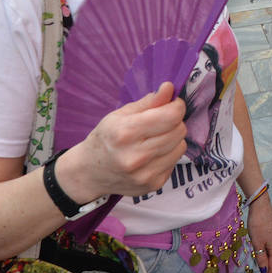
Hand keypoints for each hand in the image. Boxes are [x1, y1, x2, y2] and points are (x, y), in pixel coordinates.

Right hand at [66, 82, 186, 199]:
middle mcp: (136, 156)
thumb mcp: (120, 114)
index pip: (170, 116)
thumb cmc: (106, 138)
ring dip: (173, 138)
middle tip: (161, 121)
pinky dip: (169, 154)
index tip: (172, 104)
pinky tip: (152, 154)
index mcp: (125, 133)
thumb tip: (169, 88)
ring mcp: (145, 174)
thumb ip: (148, 102)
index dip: (177, 106)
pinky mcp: (153, 185)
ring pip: (181, 146)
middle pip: (179, 131)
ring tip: (155, 138)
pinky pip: (175, 162)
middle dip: (174, 121)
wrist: (90, 173)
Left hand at [246, 193, 271, 272]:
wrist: (261, 205)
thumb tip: (264, 271)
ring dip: (266, 260)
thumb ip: (261, 258)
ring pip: (271, 251)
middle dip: (267, 269)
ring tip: (259, 266)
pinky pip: (270, 244)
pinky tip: (260, 250)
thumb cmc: (258, 224)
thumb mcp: (257, 243)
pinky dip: (266, 250)